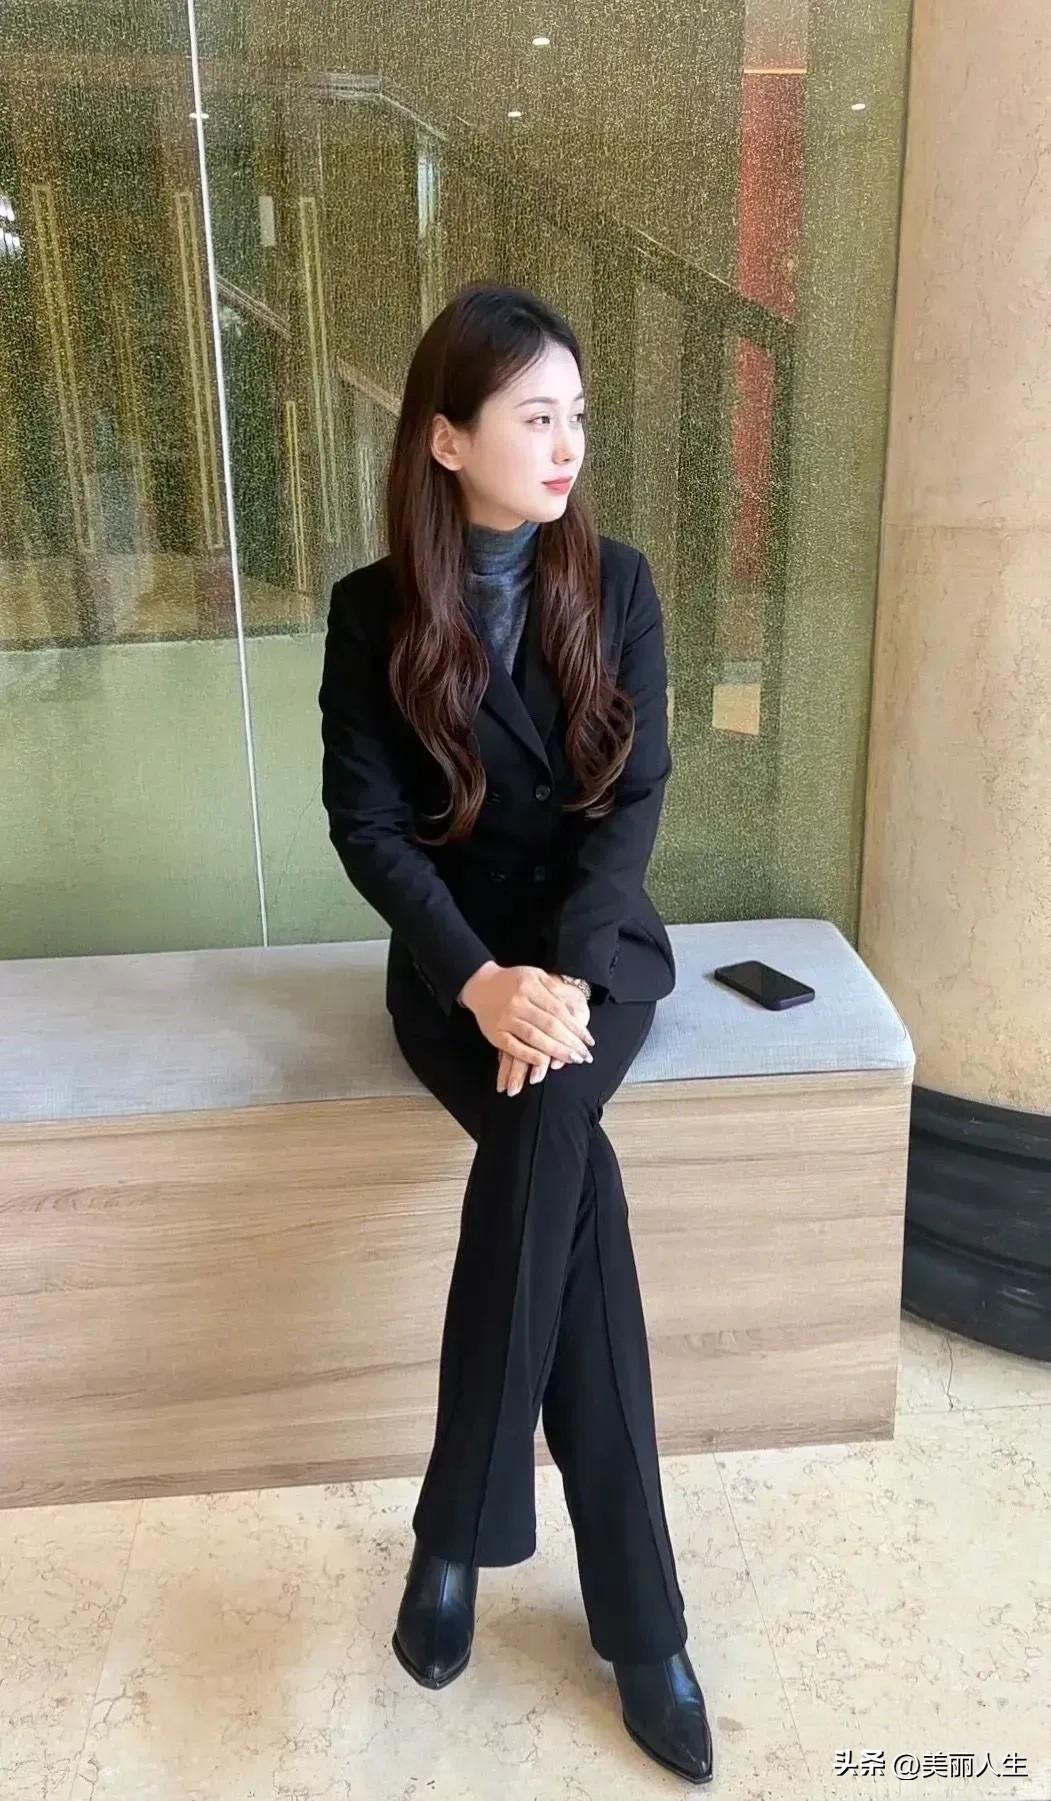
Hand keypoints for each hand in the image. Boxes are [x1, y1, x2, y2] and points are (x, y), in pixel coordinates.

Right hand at [460, 962, 593, 1073]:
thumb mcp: (536, 975)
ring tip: (572, 1059)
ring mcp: (505, 1018)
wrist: (480, 984)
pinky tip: (545, 1063)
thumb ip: (556, 989)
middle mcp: (518, 1002)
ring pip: (535, 1037)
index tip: (589, 1041)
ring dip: (556, 1051)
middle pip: (550, 1026)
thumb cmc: (514, 981)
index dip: (575, 1027)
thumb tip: (577, 1009)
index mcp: (530, 986)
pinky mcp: (495, 1033)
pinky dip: (530, 1056)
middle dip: (570, 1042)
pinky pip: (514, 1047)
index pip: (559, 1011)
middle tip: (584, 1056)